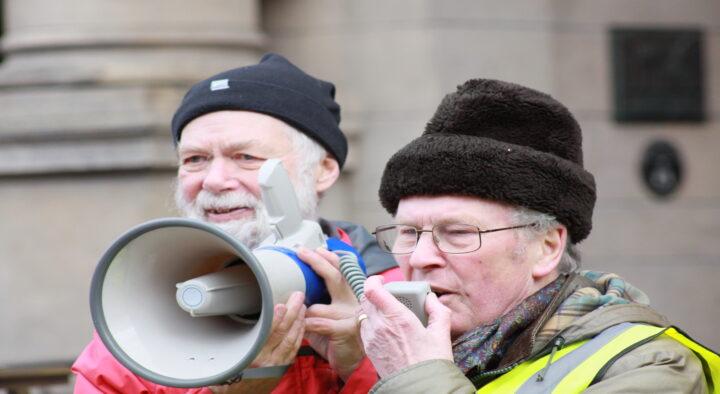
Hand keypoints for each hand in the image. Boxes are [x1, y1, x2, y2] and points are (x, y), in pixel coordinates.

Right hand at [208, 291, 305, 393]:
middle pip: (283, 332)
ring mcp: (277, 363)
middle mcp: (266, 359)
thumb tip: (226, 317)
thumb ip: (232, 341)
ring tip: (302, 305)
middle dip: (293, 312)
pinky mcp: (283, 367)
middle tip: (298, 296)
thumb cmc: (229, 377)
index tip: (281, 304)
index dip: (276, 319)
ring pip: (292, 339)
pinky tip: (302, 322)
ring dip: (299, 321)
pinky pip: (294, 348)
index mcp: (251, 356)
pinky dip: (300, 334)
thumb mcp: (226, 358)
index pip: (267, 333)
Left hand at [298, 247, 365, 380]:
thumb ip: (318, 299)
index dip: (329, 257)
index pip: (342, 270)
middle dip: (317, 261)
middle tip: (301, 252)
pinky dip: (307, 325)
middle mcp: (352, 301)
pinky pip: (318, 323)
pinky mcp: (346, 329)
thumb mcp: (328, 314)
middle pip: (335, 275)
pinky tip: (303, 327)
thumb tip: (297, 285)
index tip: (315, 248)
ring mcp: (351, 315)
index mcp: (349, 295)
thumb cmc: (336, 337)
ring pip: (318, 305)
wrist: (352, 363)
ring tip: (297, 315)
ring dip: (303, 311)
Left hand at [359, 275, 452, 376]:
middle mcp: (380, 326)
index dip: (373, 280)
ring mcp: (372, 338)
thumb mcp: (441, 333)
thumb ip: (437, 310)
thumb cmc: (431, 362)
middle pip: (365, 299)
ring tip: (387, 313)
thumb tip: (431, 298)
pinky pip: (364, 328)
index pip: (372, 290)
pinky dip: (371, 323)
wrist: (419, 387)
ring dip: (372, 309)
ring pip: (363, 313)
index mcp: (397, 317)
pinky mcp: (369, 349)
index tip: (381, 280)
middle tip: (388, 296)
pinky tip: (385, 329)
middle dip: (375, 294)